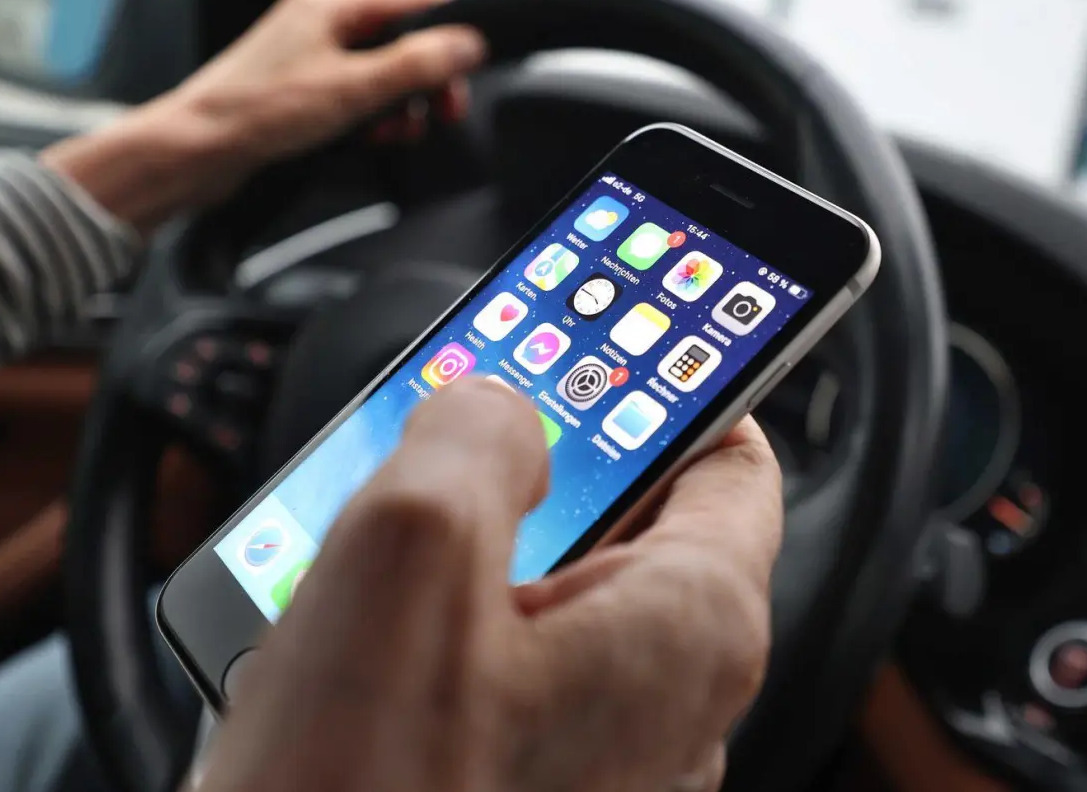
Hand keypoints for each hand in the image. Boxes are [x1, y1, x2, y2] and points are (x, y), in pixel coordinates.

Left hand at [43, 0, 484, 233]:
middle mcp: (321, 20)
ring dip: (403, 100)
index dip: (451, 27)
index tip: (470, 64)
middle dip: (429, 74)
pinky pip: (359, 91)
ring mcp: (312, 53)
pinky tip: (374, 136)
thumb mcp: (354, 89)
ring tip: (401, 129)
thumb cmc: (255, 113)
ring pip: (383, 67)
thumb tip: (467, 44)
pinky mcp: (305, 86)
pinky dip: (376, 114)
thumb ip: (416, 64)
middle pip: (403, 35)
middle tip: (444, 109)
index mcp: (331, 3)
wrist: (197, 150)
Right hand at [196, 378, 783, 791]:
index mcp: (690, 630)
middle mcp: (673, 708)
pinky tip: (349, 638)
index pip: (737, 462)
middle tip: (453, 434)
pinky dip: (441, 640)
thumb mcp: (412, 543)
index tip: (627, 338)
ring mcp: (606, 767)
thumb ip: (478, 430)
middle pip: (634, 528)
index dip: (681, 383)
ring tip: (370, 538)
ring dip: (470, 558)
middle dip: (541, 472)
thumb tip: (501, 404)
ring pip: (555, 605)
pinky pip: (507, 684)